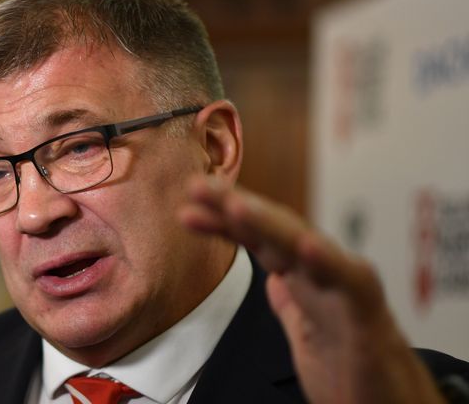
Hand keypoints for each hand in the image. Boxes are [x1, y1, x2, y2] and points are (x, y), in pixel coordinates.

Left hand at [178, 176, 445, 403]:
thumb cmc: (353, 371)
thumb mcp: (305, 336)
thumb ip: (290, 304)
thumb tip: (273, 280)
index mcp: (303, 280)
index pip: (258, 241)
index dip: (223, 222)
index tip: (187, 209)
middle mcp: (322, 275)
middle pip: (275, 230)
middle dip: (236, 206)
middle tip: (196, 186)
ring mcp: (345, 289)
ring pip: (306, 245)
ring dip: (269, 222)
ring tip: (236, 205)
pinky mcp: (369, 314)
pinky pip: (350, 280)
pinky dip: (328, 260)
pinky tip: (304, 243)